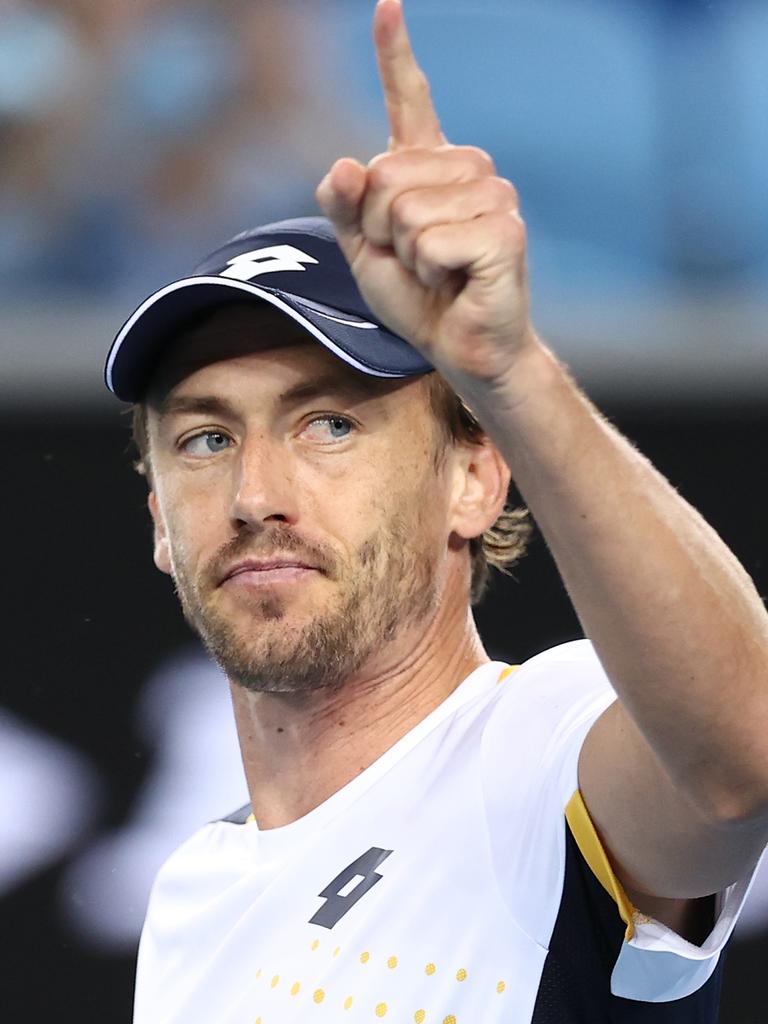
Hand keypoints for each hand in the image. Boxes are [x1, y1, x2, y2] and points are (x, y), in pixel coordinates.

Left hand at [316, 0, 538, 387]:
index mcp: (432, 167)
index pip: (412, 99)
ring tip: (437, 273)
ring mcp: (493, 195)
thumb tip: (345, 165)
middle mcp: (469, 168)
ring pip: (403, 211)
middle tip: (414, 261)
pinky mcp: (504, 231)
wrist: (462, 349)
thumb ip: (344, 207)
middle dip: (380, 231)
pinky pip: (430, 242)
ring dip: (406, 257)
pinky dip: (429, 274)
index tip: (388, 3)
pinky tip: (457, 282)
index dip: (396, 54)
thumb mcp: (364, 250)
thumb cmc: (418, 299)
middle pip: (383, 175)